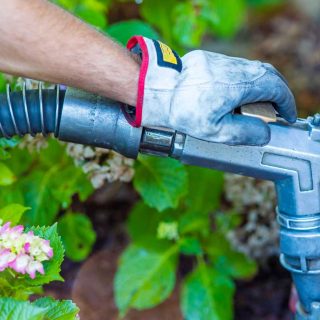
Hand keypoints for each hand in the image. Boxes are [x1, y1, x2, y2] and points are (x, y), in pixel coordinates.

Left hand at [126, 36, 295, 145]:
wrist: (156, 93)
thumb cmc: (182, 113)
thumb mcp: (216, 132)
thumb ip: (244, 133)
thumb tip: (263, 133)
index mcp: (238, 85)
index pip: (275, 89)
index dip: (285, 103)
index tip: (286, 116)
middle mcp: (233, 68)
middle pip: (266, 75)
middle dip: (275, 93)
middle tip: (274, 111)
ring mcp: (220, 61)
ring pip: (250, 70)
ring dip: (258, 87)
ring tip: (254, 107)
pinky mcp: (208, 59)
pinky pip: (233, 68)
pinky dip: (242, 81)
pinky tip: (234, 96)